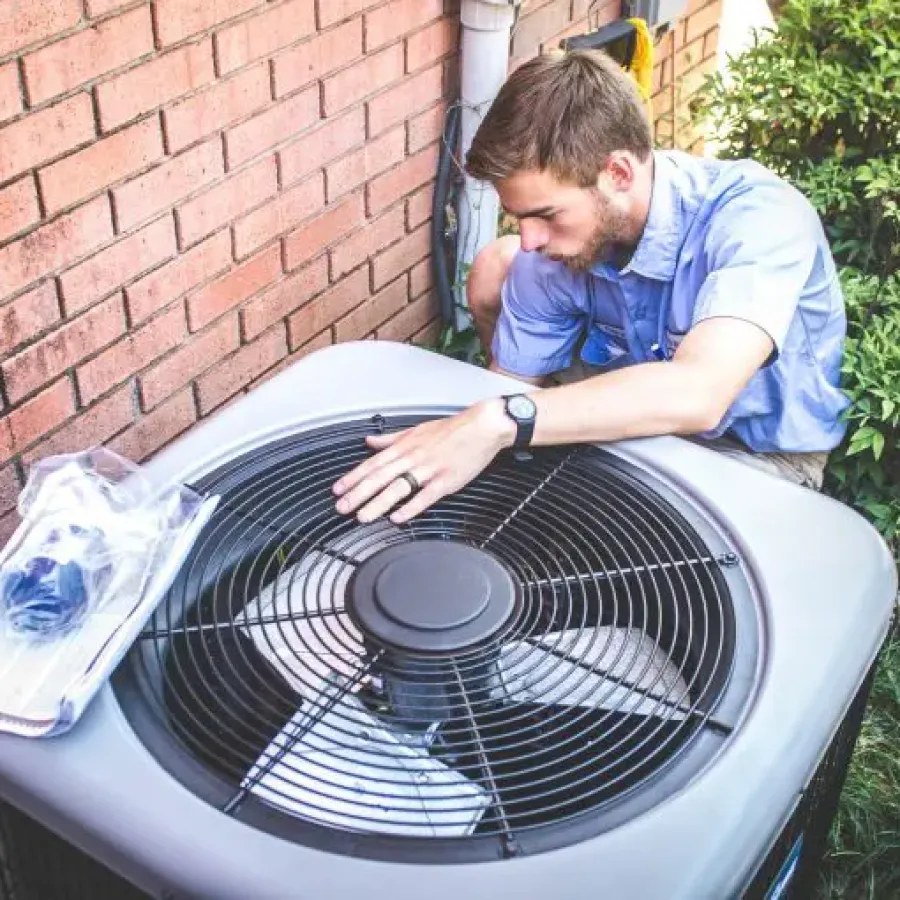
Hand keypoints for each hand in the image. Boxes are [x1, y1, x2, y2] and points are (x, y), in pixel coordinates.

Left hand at [333, 401, 513, 523]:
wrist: (482, 427)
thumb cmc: (452, 429)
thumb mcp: (416, 430)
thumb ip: (391, 439)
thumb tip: (370, 441)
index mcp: (404, 446)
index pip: (373, 464)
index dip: (353, 477)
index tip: (338, 489)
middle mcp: (413, 457)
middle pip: (380, 477)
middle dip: (358, 494)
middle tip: (342, 507)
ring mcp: (429, 469)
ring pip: (398, 488)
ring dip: (378, 503)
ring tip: (363, 517)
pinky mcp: (446, 480)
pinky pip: (425, 496)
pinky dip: (411, 507)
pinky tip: (398, 517)